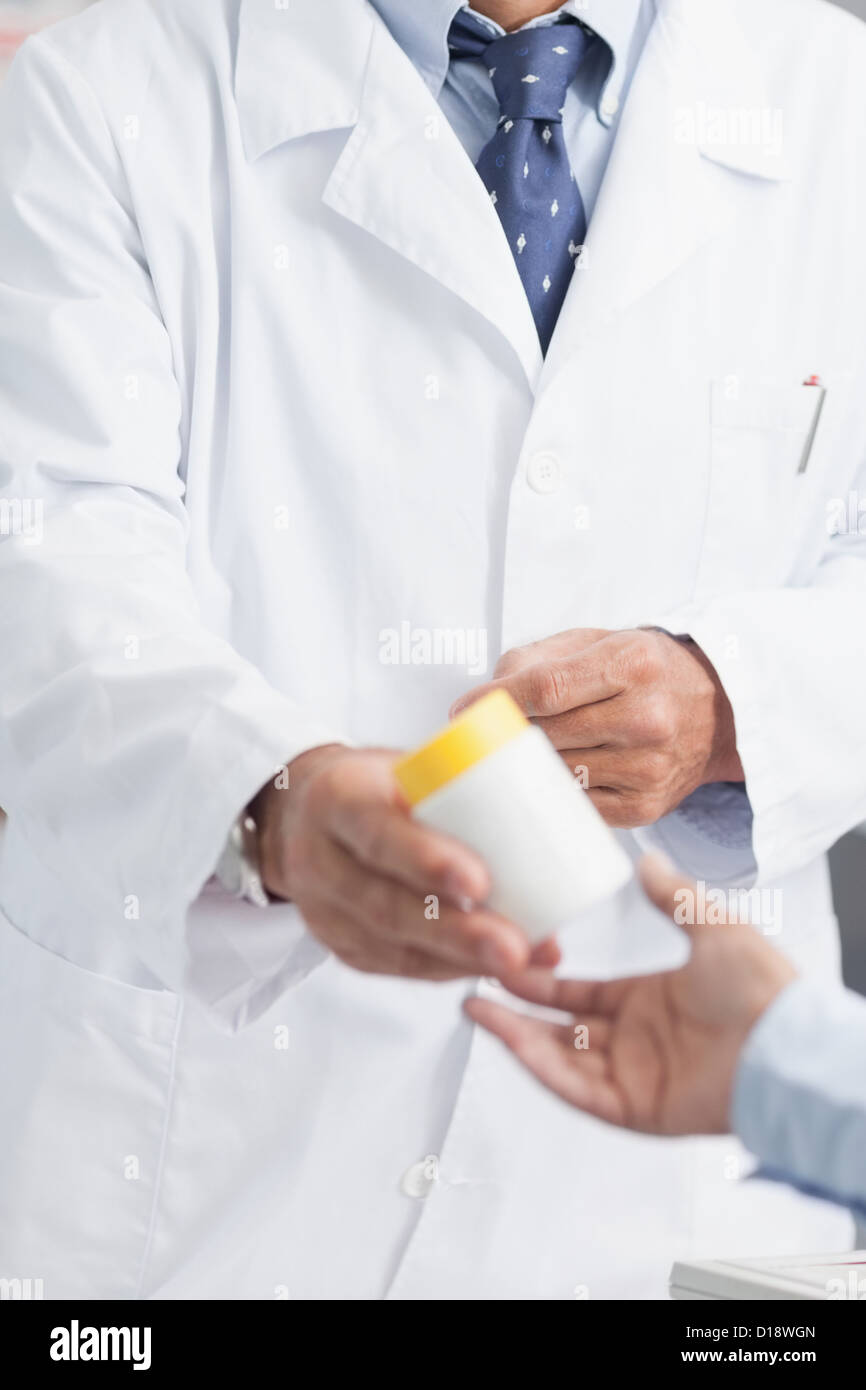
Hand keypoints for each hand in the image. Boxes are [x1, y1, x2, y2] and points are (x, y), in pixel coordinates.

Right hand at [252, 744, 559, 981]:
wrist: (304, 811)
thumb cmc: (376, 785)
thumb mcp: (406, 766)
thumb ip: (463, 788)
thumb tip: (559, 819)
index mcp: (337, 798)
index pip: (377, 832)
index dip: (426, 860)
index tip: (479, 882)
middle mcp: (319, 858)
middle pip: (386, 905)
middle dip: (456, 932)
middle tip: (513, 946)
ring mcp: (324, 910)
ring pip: (393, 946)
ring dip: (460, 960)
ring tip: (517, 963)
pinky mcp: (340, 944)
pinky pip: (397, 966)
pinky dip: (447, 969)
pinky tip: (486, 969)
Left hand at [451, 627, 742, 827]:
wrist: (716, 711)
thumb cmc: (644, 672)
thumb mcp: (598, 641)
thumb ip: (537, 659)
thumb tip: (485, 699)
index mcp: (633, 663)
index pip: (545, 688)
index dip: (495, 701)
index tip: (463, 709)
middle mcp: (647, 717)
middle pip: (546, 734)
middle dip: (507, 735)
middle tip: (484, 735)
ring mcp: (649, 768)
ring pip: (556, 774)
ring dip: (526, 767)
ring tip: (516, 754)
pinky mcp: (645, 808)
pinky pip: (576, 805)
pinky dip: (553, 793)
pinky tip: (545, 779)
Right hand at [464, 855, 795, 1134]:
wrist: (784, 1043)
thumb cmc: (761, 989)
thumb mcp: (712, 925)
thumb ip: (672, 896)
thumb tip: (648, 861)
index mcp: (647, 1001)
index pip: (578, 993)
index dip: (540, 979)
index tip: (505, 957)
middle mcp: (633, 1040)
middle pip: (558, 1027)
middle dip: (513, 1007)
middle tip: (472, 982)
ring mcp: (631, 1075)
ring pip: (558, 1058)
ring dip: (514, 1035)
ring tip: (473, 1009)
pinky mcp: (633, 1108)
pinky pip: (576, 1089)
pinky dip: (540, 1066)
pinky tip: (511, 1040)